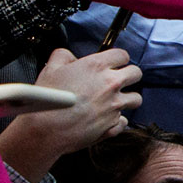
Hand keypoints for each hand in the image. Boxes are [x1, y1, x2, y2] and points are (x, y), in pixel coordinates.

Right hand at [0, 45, 141, 179]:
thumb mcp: (51, 67)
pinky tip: (105, 119)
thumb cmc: (47, 99)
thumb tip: (69, 57)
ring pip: (136, 99)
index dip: (118, 58)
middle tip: (119, 80)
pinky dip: (116, 121)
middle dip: (129, 75)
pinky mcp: (113, 125)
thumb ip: (63, 56)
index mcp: (97, 67)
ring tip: (114, 101)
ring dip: (128, 98)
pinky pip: (124, 121)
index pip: (122, 55)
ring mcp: (114, 106)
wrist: (46, 128)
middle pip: (136, 74)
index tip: (113, 63)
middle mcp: (110, 85)